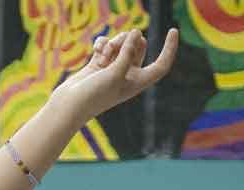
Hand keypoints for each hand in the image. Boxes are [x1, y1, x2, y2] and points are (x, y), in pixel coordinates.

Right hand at [47, 28, 177, 125]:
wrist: (70, 105)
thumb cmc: (95, 95)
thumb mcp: (115, 72)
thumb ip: (127, 52)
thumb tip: (136, 32)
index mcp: (138, 83)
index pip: (161, 65)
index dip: (169, 48)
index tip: (173, 30)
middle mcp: (127, 76)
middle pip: (139, 49)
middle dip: (133, 41)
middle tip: (126, 39)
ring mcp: (113, 69)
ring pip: (121, 45)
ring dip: (116, 42)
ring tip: (106, 50)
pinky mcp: (99, 64)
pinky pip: (106, 46)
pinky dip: (103, 44)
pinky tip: (97, 49)